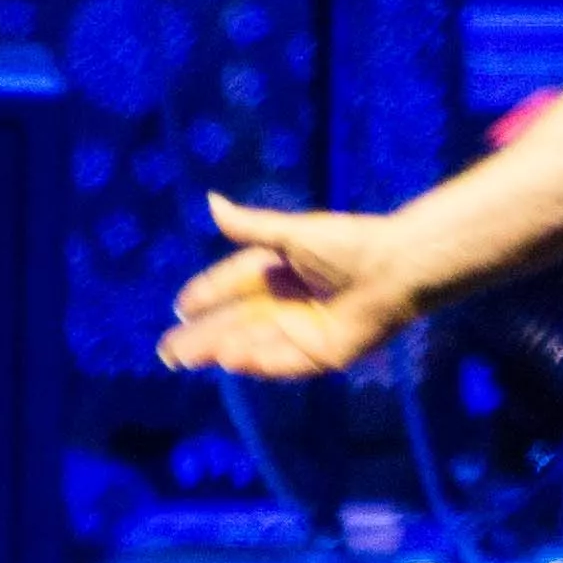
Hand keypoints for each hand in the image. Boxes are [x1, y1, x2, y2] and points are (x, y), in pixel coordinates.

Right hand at [161, 194, 419, 378]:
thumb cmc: (348, 244)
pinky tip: (230, 359)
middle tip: (168, 351)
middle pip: (234, 323)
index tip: (180, 306)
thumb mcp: (291, 234)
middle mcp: (286, 303)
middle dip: (201, 336)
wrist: (395, 268)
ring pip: (252, 344)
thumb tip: (211, 202)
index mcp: (277, 270)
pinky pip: (283, 360)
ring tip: (189, 357)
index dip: (206, 295)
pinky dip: (257, 360)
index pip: (233, 285)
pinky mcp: (323, 354)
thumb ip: (249, 226)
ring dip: (220, 350)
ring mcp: (303, 331)